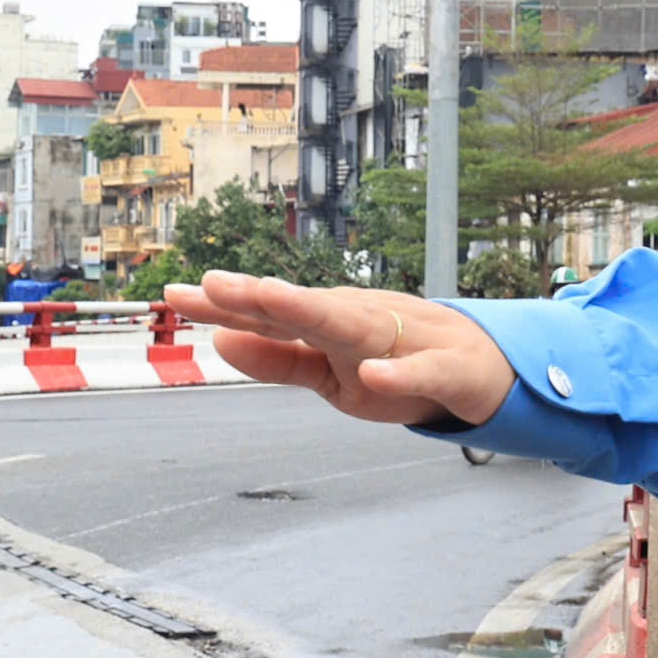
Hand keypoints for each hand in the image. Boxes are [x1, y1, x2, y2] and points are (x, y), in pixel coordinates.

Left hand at [162, 273, 515, 427]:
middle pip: (305, 308)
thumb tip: (218, 340)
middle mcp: (361, 322)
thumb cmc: (397, 362)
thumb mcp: (327, 374)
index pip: (268, 312)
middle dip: (261, 296)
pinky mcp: (446, 368)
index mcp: (329, 326)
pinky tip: (373, 373)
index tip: (173, 295)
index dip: (222, 304)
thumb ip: (275, 359)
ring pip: (356, 326)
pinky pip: (421, 372)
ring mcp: (404, 341)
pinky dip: (399, 372)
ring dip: (314, 311)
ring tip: (271, 300)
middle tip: (213, 283)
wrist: (485, 372)